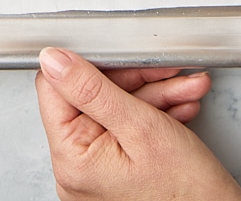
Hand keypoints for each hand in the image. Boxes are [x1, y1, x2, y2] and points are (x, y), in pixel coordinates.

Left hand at [35, 46, 240, 200]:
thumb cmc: (187, 194)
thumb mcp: (140, 127)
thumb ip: (92, 89)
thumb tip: (54, 60)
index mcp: (72, 159)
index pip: (56, 89)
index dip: (87, 64)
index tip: (116, 55)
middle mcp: (78, 170)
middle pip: (92, 97)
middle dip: (135, 79)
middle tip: (165, 71)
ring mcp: (97, 173)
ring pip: (116, 111)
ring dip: (154, 94)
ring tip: (185, 87)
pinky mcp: (117, 173)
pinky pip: (127, 130)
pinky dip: (155, 115)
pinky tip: (180, 105)